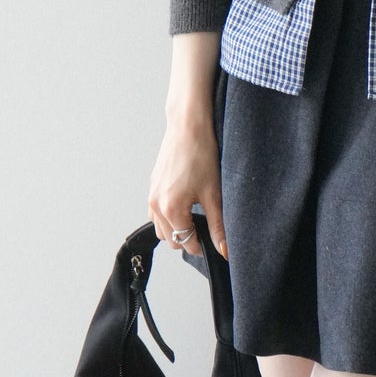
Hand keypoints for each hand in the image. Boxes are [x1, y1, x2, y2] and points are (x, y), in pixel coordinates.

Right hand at [148, 103, 227, 258]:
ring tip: (195, 216)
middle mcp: (156, 205)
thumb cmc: (201, 155)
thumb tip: (224, 249)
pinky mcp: (152, 185)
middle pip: (171, 240)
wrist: (188, 127)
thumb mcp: (214, 194)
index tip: (214, 243)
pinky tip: (185, 204)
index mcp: (171, 210)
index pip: (185, 242)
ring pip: (161, 227)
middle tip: (207, 228)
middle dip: (188, 238)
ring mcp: (152, 195)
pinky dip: (168, 215)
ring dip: (176, 228)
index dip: (201, 246)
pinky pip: (156, 212)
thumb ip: (218, 225)